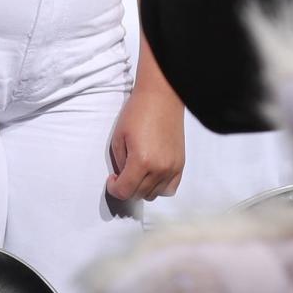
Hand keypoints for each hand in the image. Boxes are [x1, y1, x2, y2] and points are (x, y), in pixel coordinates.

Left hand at [107, 88, 184, 202]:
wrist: (161, 98)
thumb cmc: (137, 112)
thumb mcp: (118, 136)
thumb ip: (119, 162)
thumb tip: (122, 176)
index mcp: (141, 161)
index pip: (125, 191)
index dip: (114, 189)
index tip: (112, 180)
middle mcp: (159, 169)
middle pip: (139, 194)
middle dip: (127, 187)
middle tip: (121, 175)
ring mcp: (172, 168)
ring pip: (154, 194)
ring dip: (142, 188)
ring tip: (136, 173)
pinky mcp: (180, 165)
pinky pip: (170, 189)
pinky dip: (159, 187)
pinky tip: (151, 176)